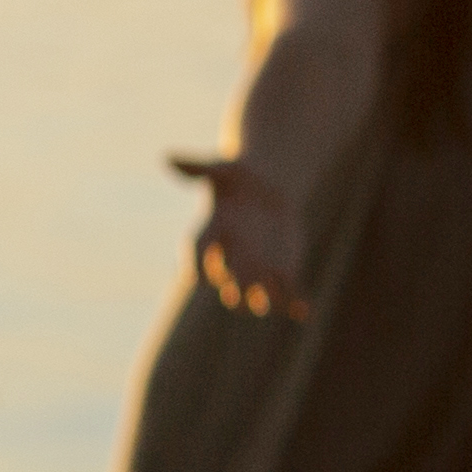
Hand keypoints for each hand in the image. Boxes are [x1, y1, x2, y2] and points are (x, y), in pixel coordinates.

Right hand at [173, 154, 310, 318]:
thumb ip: (198, 168)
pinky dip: (295, 303)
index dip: (197, 265)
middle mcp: (233, 254)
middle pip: (231, 277)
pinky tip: (305, 313)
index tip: (196, 280)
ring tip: (275, 308)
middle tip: (239, 303)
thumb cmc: (239, 176)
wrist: (268, 187)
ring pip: (259, 290)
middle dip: (236, 290)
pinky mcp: (281, 269)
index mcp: (216, 230)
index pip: (200, 250)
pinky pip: (287, 291)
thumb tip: (167, 158)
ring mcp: (257, 265)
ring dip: (266, 301)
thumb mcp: (222, 168)